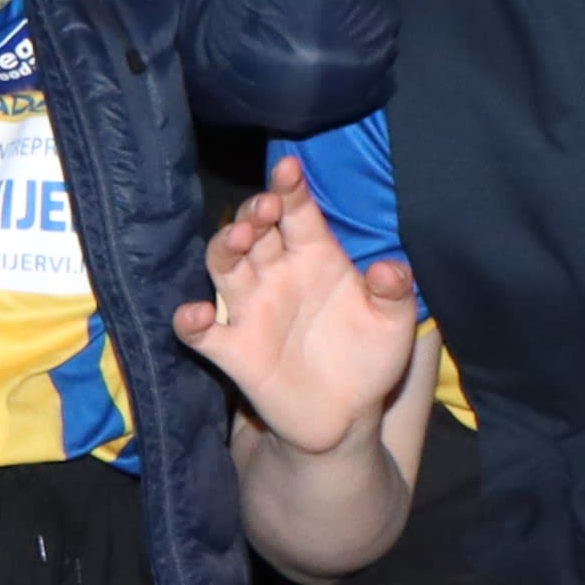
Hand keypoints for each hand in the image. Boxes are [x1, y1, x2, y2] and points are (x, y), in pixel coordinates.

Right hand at [170, 158, 424, 454]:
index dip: (290, 188)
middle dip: (254, 212)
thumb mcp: (392, 324)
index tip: (289, 168)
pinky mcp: (235, 351)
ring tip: (239, 238)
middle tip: (266, 208)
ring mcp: (251, 310)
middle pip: (254, 229)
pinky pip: (202, 334)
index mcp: (315, 255)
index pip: (297, 212)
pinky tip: (195, 315)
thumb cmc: (369, 356)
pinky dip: (190, 322)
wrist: (349, 416)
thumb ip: (394, 292)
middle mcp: (277, 275)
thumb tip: (389, 269)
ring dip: (224, 247)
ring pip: (224, 266)